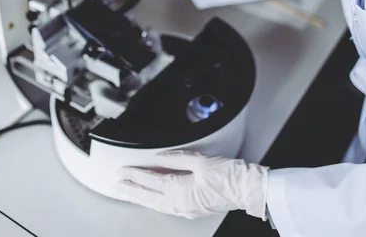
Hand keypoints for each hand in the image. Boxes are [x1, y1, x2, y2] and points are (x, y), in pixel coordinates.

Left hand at [116, 150, 268, 219]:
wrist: (247, 189)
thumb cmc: (229, 175)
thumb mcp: (201, 161)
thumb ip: (177, 158)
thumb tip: (158, 157)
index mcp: (181, 191)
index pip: (151, 182)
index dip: (135, 175)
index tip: (122, 170)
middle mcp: (180, 204)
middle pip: (149, 196)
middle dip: (132, 189)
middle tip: (117, 184)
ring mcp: (186, 209)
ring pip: (156, 204)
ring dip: (141, 197)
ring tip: (128, 192)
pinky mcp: (193, 209)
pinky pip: (166, 206)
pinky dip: (154, 201)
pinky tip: (151, 199)